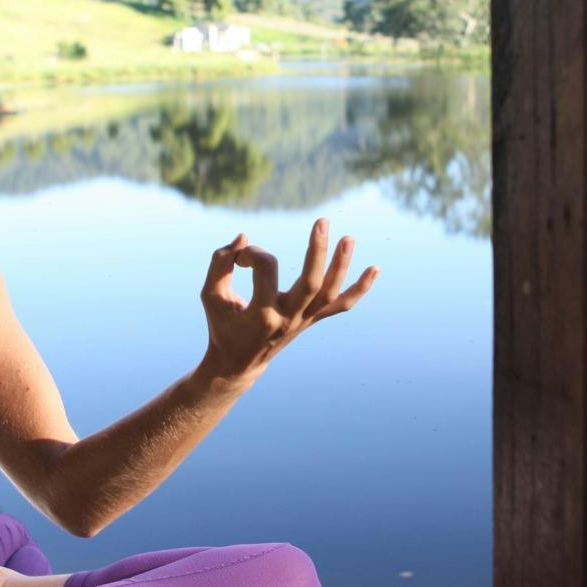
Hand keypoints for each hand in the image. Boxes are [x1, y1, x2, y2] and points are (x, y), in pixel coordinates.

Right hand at [199, 219, 377, 383]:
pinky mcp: (312, 321)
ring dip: (343, 265)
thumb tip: (243, 237)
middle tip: (323, 221)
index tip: (239, 257)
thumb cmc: (223, 325)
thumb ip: (219, 264)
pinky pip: (341, 306)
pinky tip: (375, 269)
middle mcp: (288, 318)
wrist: (239, 365)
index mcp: (261, 314)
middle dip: (318, 251)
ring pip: (331, 294)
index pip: (265, 269)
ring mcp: (304, 321)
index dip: (252, 254)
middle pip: (312, 283)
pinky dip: (360, 289)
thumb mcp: (211, 296)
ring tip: (349, 237)